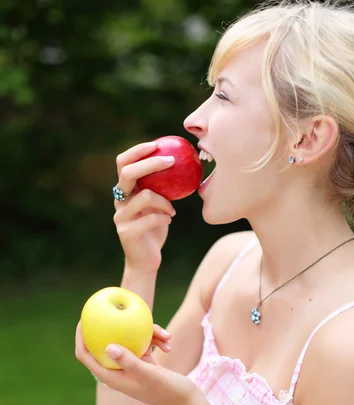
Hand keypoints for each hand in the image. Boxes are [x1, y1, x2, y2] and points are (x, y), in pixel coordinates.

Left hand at [75, 322, 201, 404]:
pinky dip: (155, 341)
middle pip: (105, 345)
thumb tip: (108, 346)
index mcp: (113, 377)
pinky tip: (168, 341)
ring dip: (147, 335)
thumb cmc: (169, 392)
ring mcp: (132, 367)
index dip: (80, 338)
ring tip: (164, 334)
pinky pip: (144, 344)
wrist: (187, 404)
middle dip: (108, 328)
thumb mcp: (150, 375)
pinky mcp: (145, 364)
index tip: (83, 320)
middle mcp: (119, 372)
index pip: (87, 357)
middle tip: (106, 309)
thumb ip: (130, 361)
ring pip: (130, 342)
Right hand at [114, 141, 176, 273]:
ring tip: (172, 208)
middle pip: (127, 173)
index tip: (157, 144)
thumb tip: (184, 164)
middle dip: (150, 163)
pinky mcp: (126, 232)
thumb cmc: (156, 228)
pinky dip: (164, 216)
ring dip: (164, 200)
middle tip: (171, 161)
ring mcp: (120, 217)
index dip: (137, 151)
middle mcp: (118, 201)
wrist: (146, 260)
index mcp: (125, 191)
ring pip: (144, 196)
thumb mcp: (160, 204)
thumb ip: (163, 187)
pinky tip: (170, 218)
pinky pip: (150, 218)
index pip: (123, 163)